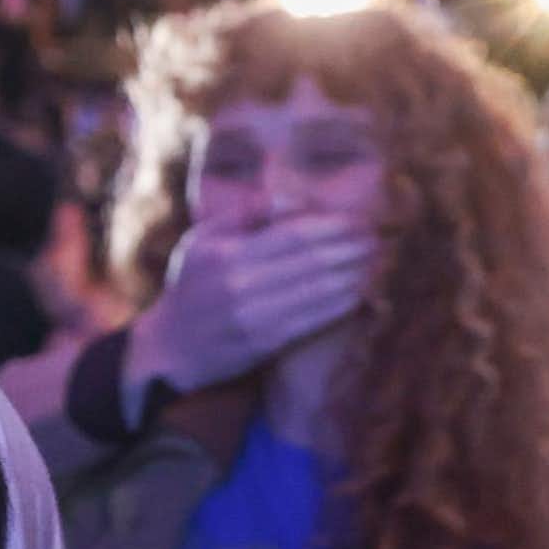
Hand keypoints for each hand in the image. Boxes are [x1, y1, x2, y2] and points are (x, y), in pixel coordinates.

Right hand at [129, 213, 376, 401]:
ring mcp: (253, 316)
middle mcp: (240, 284)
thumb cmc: (191, 287)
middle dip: (353, 248)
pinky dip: (341, 304)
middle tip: (377, 239)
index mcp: (226, 254)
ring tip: (376, 261)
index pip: (295, 234)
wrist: (170, 348)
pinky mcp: (265, 342)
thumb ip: (245, 214)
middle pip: (314, 260)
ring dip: (355, 274)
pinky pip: (314, 318)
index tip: (361, 220)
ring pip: (320, 290)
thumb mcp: (202, 241)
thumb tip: (294, 199)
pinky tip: (358, 291)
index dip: (335, 227)